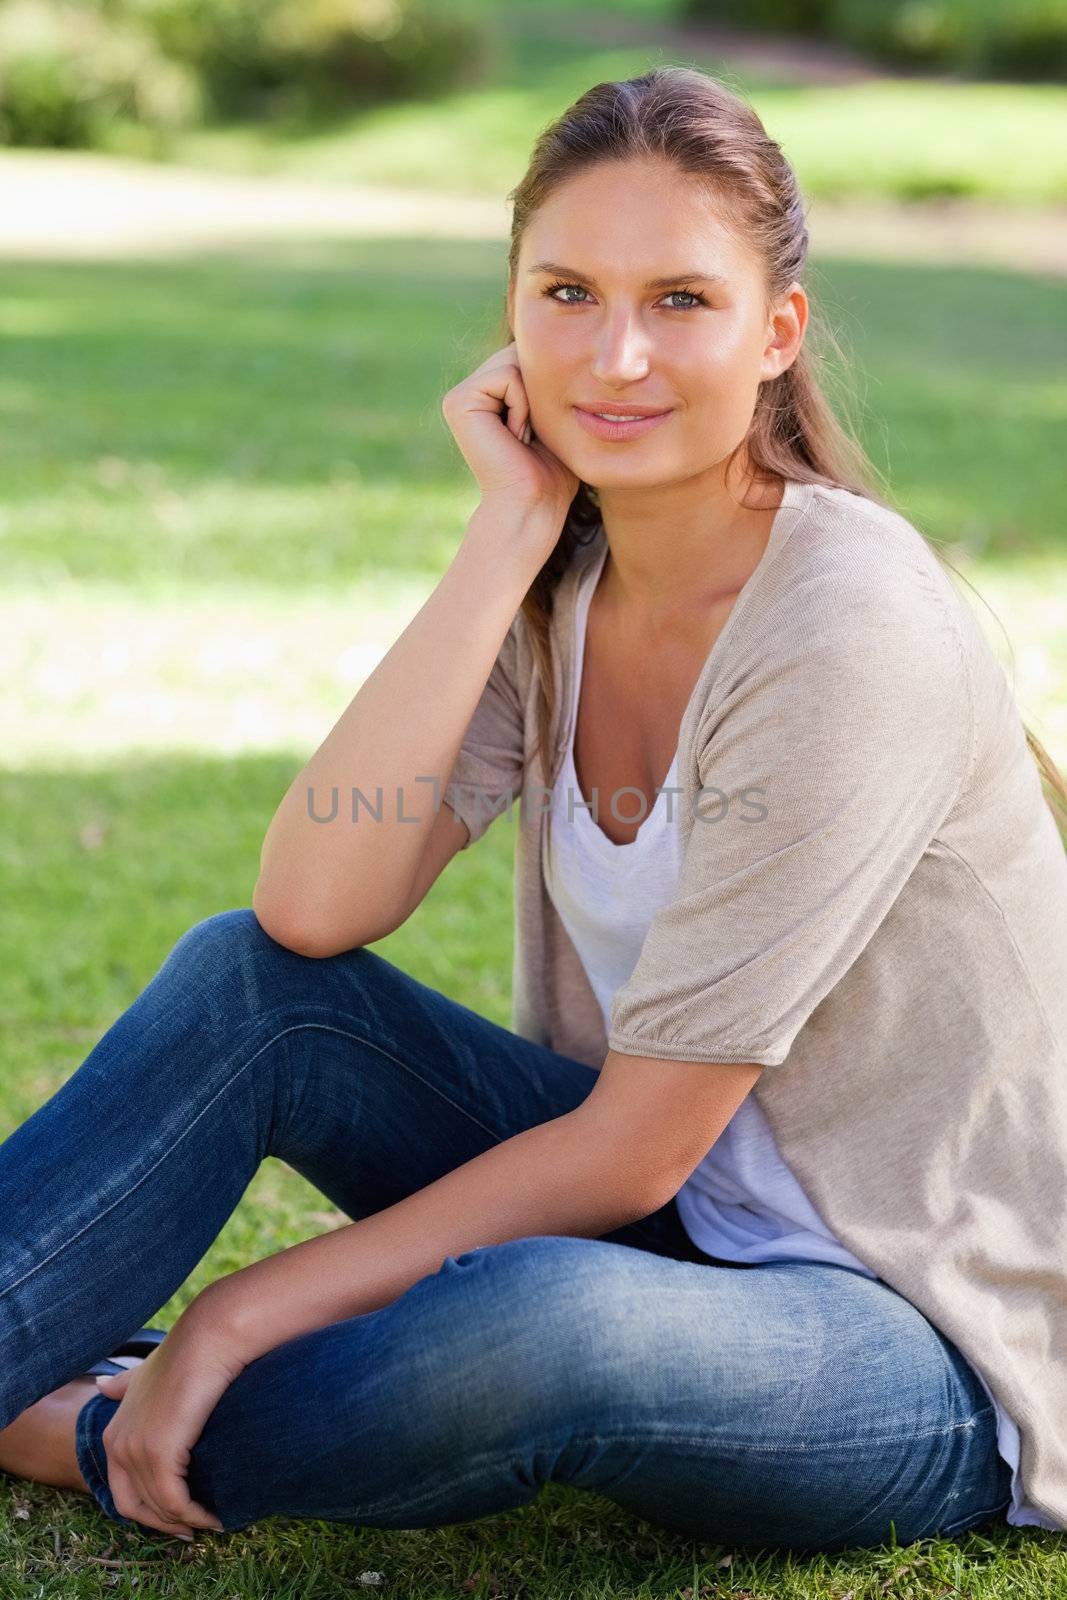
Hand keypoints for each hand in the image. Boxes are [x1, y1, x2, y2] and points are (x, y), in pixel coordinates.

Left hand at [93, 1304, 245, 1537]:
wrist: (209, 1338)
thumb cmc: (186, 1351)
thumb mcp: (145, 1371)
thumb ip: (123, 1384)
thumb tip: (101, 1386)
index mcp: (113, 1431)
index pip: (123, 1489)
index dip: (149, 1508)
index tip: (177, 1515)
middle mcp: (118, 1445)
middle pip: (135, 1506)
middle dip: (164, 1523)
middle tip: (194, 1527)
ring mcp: (135, 1451)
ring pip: (158, 1507)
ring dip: (186, 1521)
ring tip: (212, 1523)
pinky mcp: (158, 1454)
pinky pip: (174, 1501)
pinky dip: (195, 1515)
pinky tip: (217, 1516)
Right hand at [442, 340, 579, 530]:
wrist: (534, 506)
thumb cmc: (552, 471)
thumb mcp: (555, 415)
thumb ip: (549, 378)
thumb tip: (562, 338)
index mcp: (489, 394)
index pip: (531, 355)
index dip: (549, 386)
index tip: (539, 432)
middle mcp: (469, 391)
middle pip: (522, 352)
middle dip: (540, 389)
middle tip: (531, 435)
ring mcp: (459, 395)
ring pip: (515, 361)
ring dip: (533, 400)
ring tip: (523, 436)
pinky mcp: (458, 401)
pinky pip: (507, 376)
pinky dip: (522, 406)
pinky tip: (514, 436)